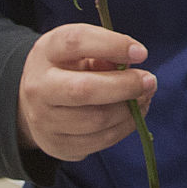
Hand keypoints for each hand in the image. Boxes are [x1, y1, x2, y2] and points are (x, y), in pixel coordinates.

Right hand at [16, 23, 155, 160]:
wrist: (36, 101)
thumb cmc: (68, 66)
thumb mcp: (82, 48)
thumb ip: (106, 50)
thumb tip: (134, 61)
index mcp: (47, 51)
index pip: (77, 42)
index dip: (113, 45)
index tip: (141, 53)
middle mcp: (38, 87)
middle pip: (85, 90)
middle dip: (126, 86)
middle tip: (150, 81)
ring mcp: (43, 120)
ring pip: (97, 120)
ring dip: (130, 110)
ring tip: (144, 97)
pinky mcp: (57, 145)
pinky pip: (100, 141)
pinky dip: (124, 127)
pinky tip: (133, 114)